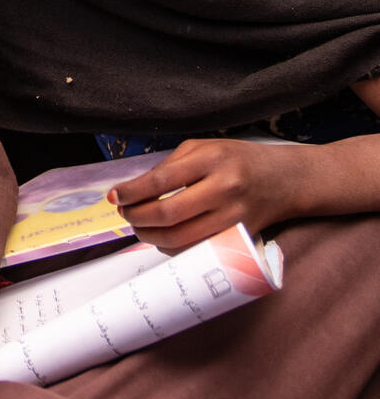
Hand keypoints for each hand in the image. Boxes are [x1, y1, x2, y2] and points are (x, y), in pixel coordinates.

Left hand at [107, 138, 307, 250]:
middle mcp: (223, 188)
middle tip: (125, 214)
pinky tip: (162, 237)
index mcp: (211, 159)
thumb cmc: (237, 159)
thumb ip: (170, 166)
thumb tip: (135, 190)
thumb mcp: (203, 148)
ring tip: (139, 227)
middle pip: (167, 214)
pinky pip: (196, 250)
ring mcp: (232, 217)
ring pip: (180, 239)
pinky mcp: (237, 238)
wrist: (284, 179)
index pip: (160, 181)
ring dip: (150, 237)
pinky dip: (172, 248)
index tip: (114, 196)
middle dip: (137, 218)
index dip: (131, 192)